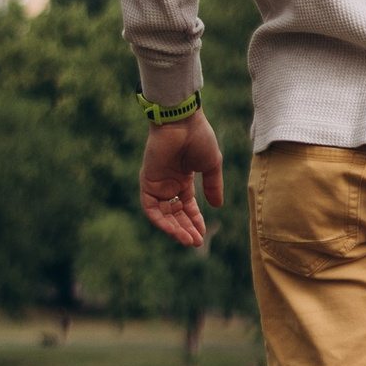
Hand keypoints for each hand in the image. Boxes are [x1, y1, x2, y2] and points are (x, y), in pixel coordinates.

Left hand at [140, 112, 222, 249]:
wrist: (182, 123)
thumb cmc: (199, 138)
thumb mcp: (211, 166)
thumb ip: (213, 186)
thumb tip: (217, 206)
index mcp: (183, 179)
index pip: (187, 206)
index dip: (195, 221)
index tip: (203, 234)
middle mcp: (169, 184)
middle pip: (175, 214)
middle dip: (186, 229)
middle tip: (196, 242)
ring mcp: (157, 184)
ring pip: (164, 215)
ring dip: (175, 229)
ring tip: (188, 240)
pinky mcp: (148, 183)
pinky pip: (151, 209)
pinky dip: (162, 221)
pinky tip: (175, 230)